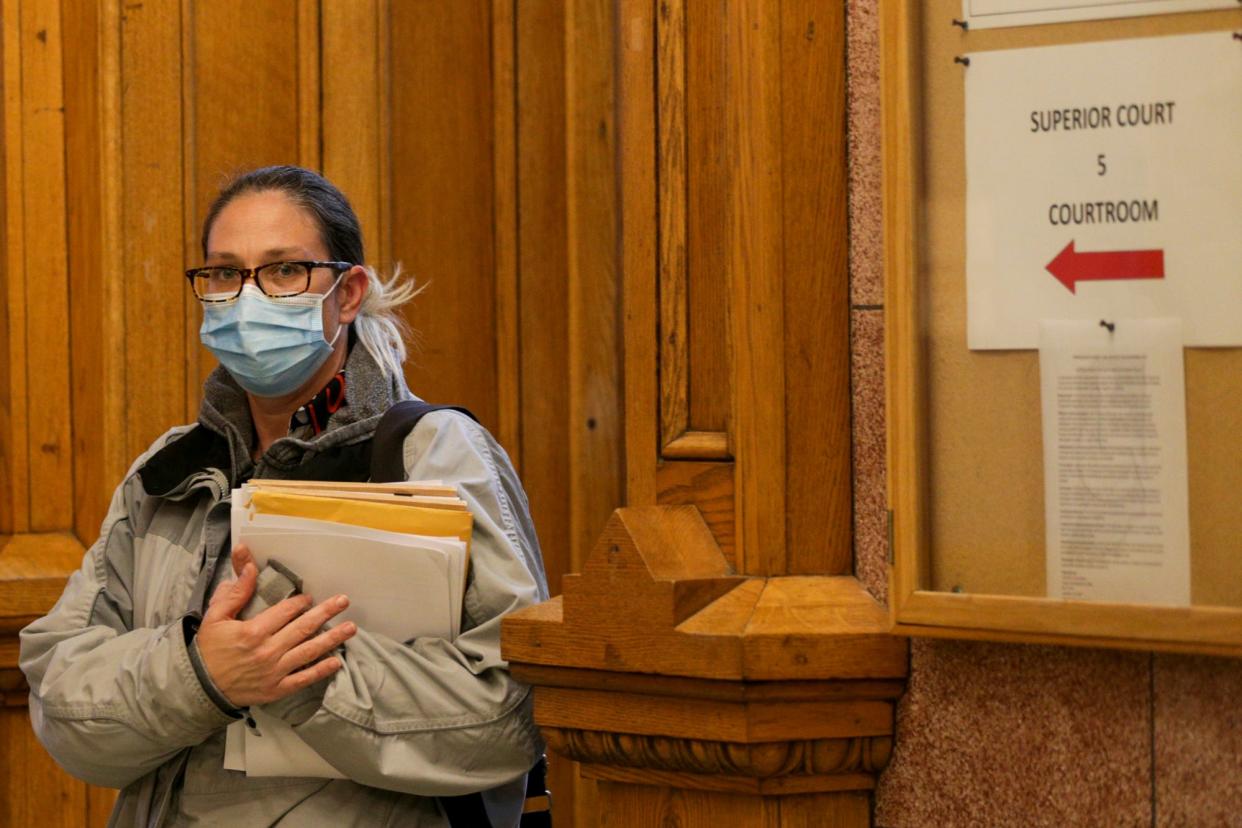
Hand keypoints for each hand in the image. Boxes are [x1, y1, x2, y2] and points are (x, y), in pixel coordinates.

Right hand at [196, 543, 356, 707]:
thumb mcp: (215, 617)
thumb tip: (250, 567)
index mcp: (253, 631)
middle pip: (303, 628)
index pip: (285, 612)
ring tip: (350, 628)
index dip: (300, 602)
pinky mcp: (276, 689)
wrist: (200, 688)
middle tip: (344, 601)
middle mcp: (267, 651)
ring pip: (309, 652)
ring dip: (332, 639)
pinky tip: (337, 662)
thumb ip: (235, 593)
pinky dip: (321, 670)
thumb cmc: (208, 650)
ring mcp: (274, 672)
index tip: (309, 598)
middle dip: (326, 613)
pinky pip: (303, 679)